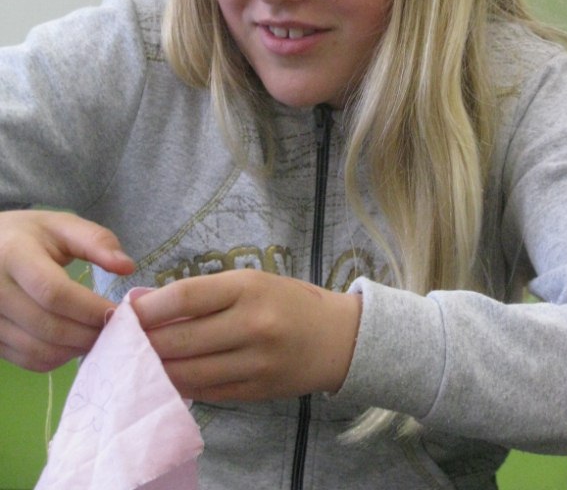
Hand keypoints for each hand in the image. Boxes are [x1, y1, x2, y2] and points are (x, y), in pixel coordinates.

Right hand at [0, 210, 134, 370]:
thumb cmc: (28, 235)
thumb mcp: (61, 225)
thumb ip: (96, 241)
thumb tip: (127, 267)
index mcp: (13, 255)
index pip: (54, 293)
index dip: (89, 308)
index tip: (118, 311)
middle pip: (48, 326)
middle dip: (88, 333)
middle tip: (117, 330)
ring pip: (38, 349)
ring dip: (76, 349)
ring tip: (100, 336)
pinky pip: (26, 359)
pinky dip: (57, 358)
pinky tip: (75, 343)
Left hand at [133, 269, 360, 403]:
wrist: (339, 338)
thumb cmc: (289, 301)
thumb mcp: (253, 282)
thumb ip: (207, 294)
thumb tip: (151, 306)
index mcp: (249, 287)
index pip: (186, 296)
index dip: (149, 307)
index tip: (125, 312)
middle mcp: (252, 324)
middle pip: (181, 338)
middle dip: (144, 342)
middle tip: (120, 343)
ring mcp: (255, 363)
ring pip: (188, 371)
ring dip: (156, 369)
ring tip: (136, 364)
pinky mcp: (256, 391)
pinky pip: (206, 392)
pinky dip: (181, 386)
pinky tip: (166, 380)